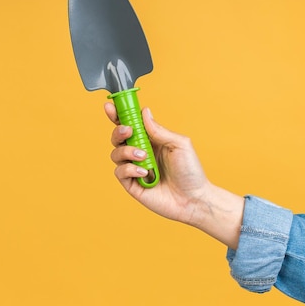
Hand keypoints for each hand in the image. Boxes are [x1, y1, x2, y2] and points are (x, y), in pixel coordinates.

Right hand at [105, 103, 244, 248]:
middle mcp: (140, 153)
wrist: (194, 199)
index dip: (118, 115)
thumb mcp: (179, 144)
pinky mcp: (132, 185)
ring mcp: (135, 169)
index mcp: (151, 140)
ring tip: (144, 156)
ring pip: (116, 154)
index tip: (110, 106)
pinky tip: (144, 172)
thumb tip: (144, 112)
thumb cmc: (190, 171)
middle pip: (118, 138)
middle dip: (119, 131)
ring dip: (127, 151)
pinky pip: (120, 172)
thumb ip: (158, 129)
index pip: (130, 124)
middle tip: (128, 131)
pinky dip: (129, 169)